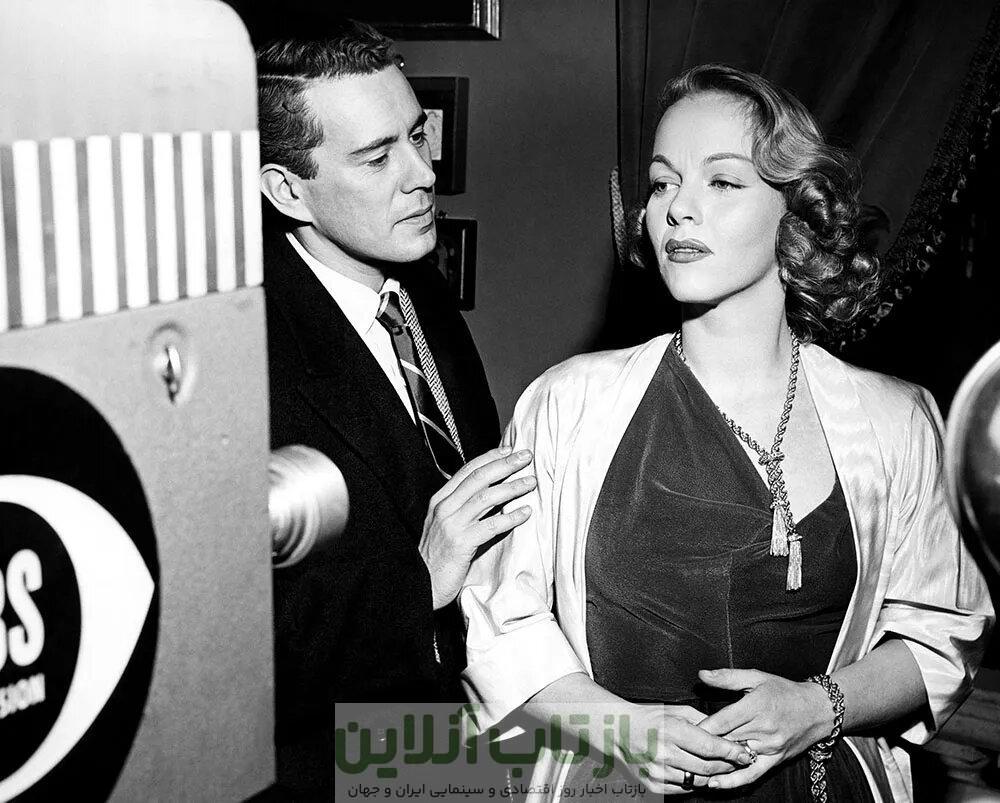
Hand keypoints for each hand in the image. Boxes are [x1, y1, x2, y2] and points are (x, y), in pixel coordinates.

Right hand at [420, 446, 535, 608]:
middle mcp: (444, 508)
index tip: (509, 450)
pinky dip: (510, 517)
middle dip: (505, 464)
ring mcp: (451, 524)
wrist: (420, 586)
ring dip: (512, 487)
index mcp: (440, 501)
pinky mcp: (460, 543)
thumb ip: (463, 508)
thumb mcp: (446, 526)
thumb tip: (492, 494)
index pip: (467, 470)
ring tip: (530, 482)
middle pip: (479, 478)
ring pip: (486, 497)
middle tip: (526, 456)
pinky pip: (491, 525)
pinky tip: (525, 513)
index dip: (490, 457)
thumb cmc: (438, 558)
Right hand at [615, 703, 755, 794]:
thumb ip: (701, 721)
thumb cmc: (649, 717)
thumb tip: (726, 732)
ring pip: (698, 781)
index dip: (731, 751)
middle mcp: (664, 753)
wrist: (618, 730)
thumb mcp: (676, 711)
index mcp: (672, 731)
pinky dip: (694, 783)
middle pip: (708, 768)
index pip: (710, 747)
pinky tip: (698, 773)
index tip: (745, 752)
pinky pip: (683, 790)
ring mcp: (658, 772)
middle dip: (727, 765)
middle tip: (737, 761)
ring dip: (713, 776)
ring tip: (719, 767)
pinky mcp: (653, 785)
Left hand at [695, 668, 834, 790]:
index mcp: (756, 706)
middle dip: (703, 745)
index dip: (702, 728)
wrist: (817, 710)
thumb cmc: (784, 691)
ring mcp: (769, 747)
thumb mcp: (756, 677)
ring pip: (735, 757)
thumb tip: (702, 675)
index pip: (722, 721)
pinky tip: (715, 783)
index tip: (682, 730)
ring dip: (714, 761)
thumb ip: (727, 677)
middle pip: (726, 741)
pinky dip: (733, 781)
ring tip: (690, 764)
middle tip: (680, 747)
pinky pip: (752, 774)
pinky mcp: (775, 760)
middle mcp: (763, 729)